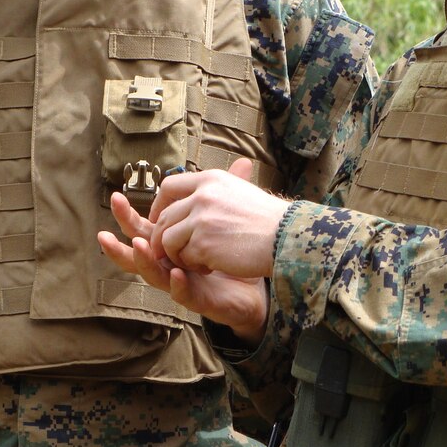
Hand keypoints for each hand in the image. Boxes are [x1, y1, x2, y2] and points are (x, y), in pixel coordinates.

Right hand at [98, 187, 268, 342]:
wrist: (259, 283)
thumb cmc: (237, 252)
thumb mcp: (229, 220)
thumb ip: (228, 195)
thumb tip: (243, 162)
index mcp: (172, 243)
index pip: (144, 228)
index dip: (128, 215)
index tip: (116, 196)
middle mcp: (170, 263)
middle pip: (139, 254)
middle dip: (119, 245)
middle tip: (104, 233)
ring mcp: (182, 282)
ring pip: (154, 276)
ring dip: (144, 261)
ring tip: (139, 246)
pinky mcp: (199, 298)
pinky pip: (184, 293)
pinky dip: (178, 284)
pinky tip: (177, 274)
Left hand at [149, 158, 288, 278]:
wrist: (286, 237)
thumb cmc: (268, 218)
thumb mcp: (240, 190)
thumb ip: (215, 191)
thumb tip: (196, 194)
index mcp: (210, 179)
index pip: (169, 186)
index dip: (160, 205)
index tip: (161, 219)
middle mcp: (202, 195)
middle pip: (165, 217)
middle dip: (164, 237)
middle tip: (174, 251)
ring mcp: (201, 220)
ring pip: (168, 240)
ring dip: (178, 254)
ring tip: (199, 260)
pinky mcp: (203, 244)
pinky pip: (183, 258)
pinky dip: (194, 266)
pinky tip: (212, 266)